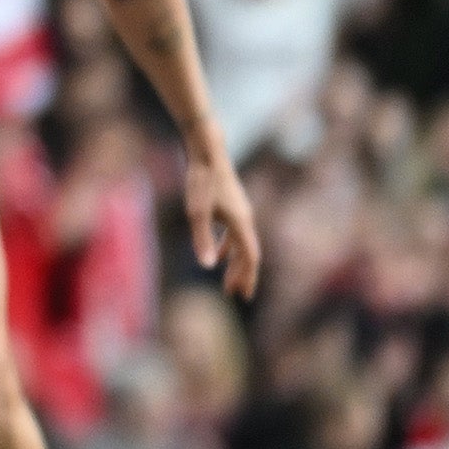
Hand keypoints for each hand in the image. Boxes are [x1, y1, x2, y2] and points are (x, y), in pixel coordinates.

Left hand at [182, 143, 261, 297]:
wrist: (208, 153)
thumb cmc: (201, 181)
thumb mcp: (197, 212)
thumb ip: (202, 239)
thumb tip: (206, 266)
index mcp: (241, 223)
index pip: (250, 257)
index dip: (247, 277)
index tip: (244, 296)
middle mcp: (246, 219)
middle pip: (248, 254)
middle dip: (242, 276)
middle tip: (235, 295)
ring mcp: (241, 212)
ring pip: (241, 245)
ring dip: (234, 264)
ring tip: (226, 281)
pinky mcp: (233, 207)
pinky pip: (234, 235)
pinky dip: (227, 249)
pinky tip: (216, 256)